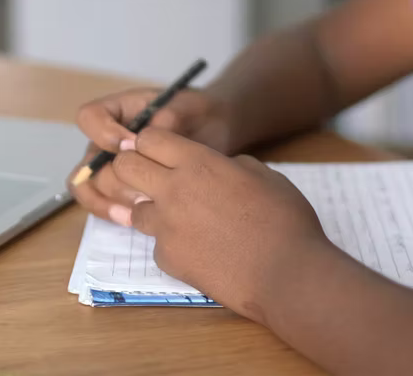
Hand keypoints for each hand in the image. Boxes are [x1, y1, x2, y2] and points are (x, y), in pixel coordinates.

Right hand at [69, 87, 232, 223]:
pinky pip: (100, 204)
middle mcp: (107, 140)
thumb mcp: (189, 107)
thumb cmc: (199, 116)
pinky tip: (132, 219)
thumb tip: (145, 136)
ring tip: (140, 207)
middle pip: (90, 160)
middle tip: (143, 184)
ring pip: (89, 186)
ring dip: (110, 198)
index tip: (130, 145)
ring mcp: (111, 167)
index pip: (90, 117)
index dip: (104, 133)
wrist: (216, 138)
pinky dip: (110, 212)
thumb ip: (168, 117)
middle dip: (116, 175)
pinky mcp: (120, 191)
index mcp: (119, 112)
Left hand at [113, 127, 327, 324]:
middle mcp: (173, 190)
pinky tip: (201, 251)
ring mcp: (167, 227)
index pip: (148, 138)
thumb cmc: (284, 219)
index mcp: (199, 162)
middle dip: (132, 168)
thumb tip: (218, 168)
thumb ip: (228, 165)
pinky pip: (158, 245)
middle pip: (125, 167)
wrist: (287, 275)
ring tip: (183, 219)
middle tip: (151, 178)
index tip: (159, 152)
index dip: (150, 142)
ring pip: (135, 208)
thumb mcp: (262, 173)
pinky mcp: (168, 260)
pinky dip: (173, 245)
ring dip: (152, 209)